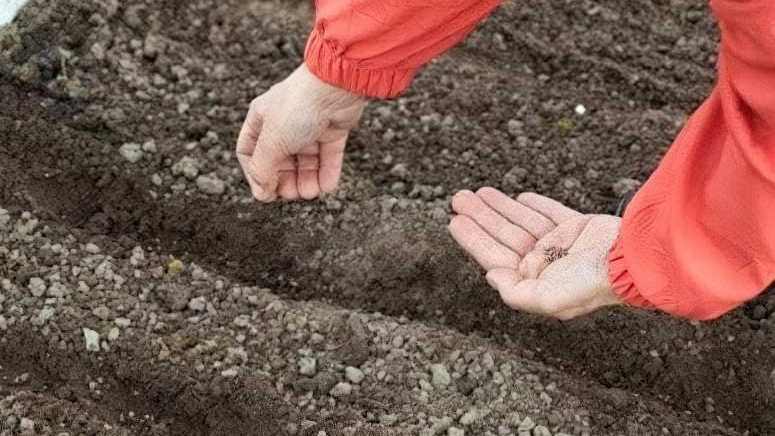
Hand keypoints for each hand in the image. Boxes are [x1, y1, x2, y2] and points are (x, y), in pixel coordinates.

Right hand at [237, 64, 365, 201]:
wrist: (335, 87)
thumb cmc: (298, 108)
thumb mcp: (272, 142)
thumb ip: (263, 170)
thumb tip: (261, 193)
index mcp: (262, 119)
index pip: (250, 153)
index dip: (256, 174)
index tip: (266, 192)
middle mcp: (284, 123)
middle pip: (280, 161)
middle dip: (285, 181)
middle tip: (291, 194)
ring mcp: (309, 126)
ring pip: (305, 161)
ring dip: (307, 180)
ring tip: (311, 193)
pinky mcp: (332, 129)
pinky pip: (327, 156)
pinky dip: (327, 173)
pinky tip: (327, 187)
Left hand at [449, 188, 622, 319]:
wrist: (632, 259)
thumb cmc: (591, 283)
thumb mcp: (548, 299)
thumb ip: (516, 293)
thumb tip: (491, 277)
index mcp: (534, 281)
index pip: (495, 256)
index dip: (473, 239)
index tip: (455, 222)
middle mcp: (545, 264)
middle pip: (504, 235)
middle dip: (480, 217)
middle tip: (458, 198)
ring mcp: (562, 245)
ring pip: (522, 222)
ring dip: (500, 206)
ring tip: (477, 192)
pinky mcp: (578, 227)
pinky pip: (550, 213)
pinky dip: (534, 204)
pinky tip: (518, 197)